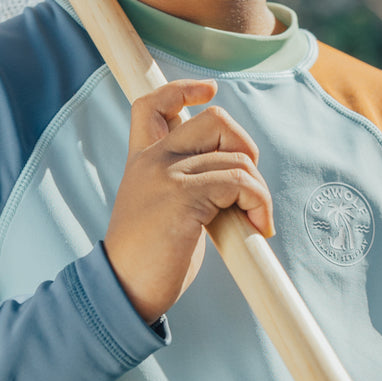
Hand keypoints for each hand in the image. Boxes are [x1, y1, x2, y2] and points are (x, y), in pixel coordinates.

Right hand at [103, 79, 273, 323]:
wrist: (122, 291)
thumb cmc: (147, 260)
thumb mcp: (159, 208)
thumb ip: (184, 183)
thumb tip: (234, 177)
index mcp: (142, 161)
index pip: (153, 104)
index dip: (183, 89)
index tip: (208, 91)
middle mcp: (152, 160)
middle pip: (215, 119)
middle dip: (245, 146)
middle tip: (247, 187)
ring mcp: (167, 176)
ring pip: (236, 156)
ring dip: (259, 190)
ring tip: (255, 219)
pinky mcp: (184, 197)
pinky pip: (240, 182)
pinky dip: (259, 202)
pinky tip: (256, 226)